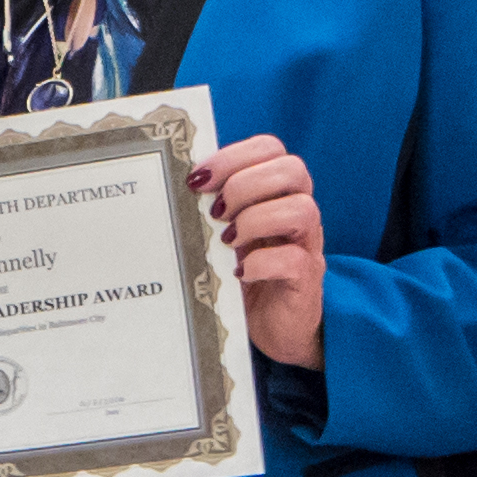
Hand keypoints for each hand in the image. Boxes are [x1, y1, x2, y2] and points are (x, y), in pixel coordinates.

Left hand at [191, 136, 324, 370]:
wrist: (273, 327)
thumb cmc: (243, 272)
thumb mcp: (222, 234)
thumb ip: (209, 209)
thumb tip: (169, 189)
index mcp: (277, 191)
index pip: (270, 149)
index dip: (233, 156)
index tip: (198, 179)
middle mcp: (299, 212)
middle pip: (293, 169)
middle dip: (245, 184)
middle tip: (215, 212)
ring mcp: (307, 245)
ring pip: (302, 209)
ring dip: (256, 219)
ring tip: (227, 240)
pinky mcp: (306, 280)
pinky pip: (295, 260)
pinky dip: (262, 262)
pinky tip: (239, 272)